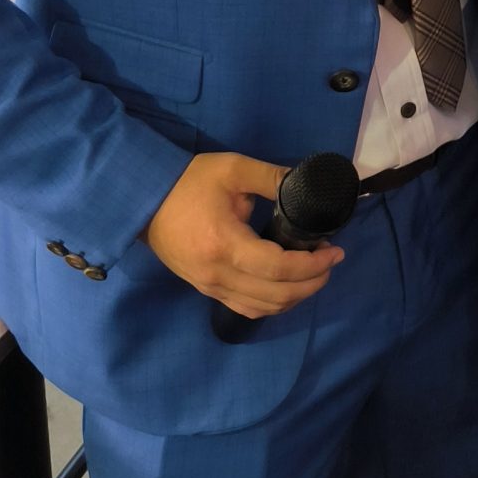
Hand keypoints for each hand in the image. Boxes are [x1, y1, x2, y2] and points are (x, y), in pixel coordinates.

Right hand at [143, 152, 343, 320]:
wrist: (143, 200)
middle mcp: (217, 275)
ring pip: (262, 308)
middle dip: (312, 283)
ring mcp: (209, 287)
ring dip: (295, 297)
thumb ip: (273, 178)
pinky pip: (245, 307)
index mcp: (225, 245)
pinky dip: (272, 303)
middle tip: (331, 261)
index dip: (313, 265)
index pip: (279, 268)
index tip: (334, 250)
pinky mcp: (205, 288)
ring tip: (314, 273)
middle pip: (276, 295)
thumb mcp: (234, 169)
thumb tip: (308, 186)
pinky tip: (287, 287)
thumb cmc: (188, 182)